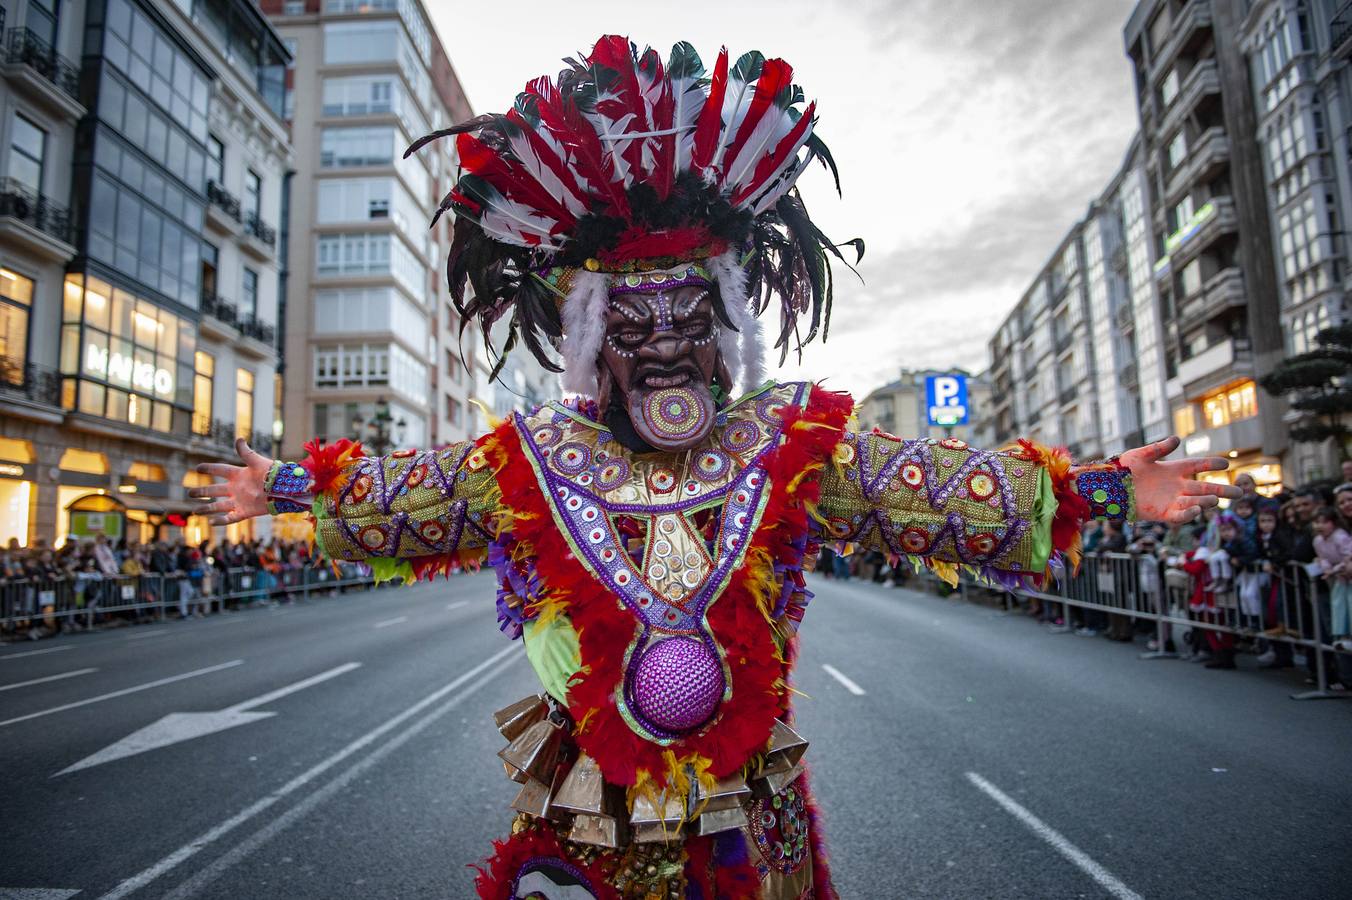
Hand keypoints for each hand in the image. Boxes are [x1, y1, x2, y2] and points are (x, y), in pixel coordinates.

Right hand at [189, 439, 274, 524]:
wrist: (285, 490)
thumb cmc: (272, 474)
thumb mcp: (257, 462)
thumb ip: (246, 453)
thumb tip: (239, 438)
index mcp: (238, 474)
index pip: (220, 470)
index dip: (209, 468)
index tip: (197, 468)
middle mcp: (236, 488)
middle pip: (215, 490)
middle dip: (202, 491)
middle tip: (189, 493)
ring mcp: (240, 501)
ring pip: (219, 505)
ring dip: (207, 508)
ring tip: (194, 510)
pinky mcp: (245, 512)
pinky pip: (231, 518)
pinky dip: (222, 521)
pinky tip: (211, 522)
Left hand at [1115, 436, 1239, 524]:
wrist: (1107, 488)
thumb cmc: (1123, 469)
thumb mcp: (1141, 455)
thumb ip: (1159, 448)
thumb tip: (1178, 439)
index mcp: (1172, 469)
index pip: (1197, 465)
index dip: (1211, 463)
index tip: (1226, 463)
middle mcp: (1176, 485)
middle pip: (1204, 487)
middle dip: (1222, 490)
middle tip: (1240, 493)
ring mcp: (1171, 500)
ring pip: (1195, 501)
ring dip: (1206, 501)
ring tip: (1215, 499)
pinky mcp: (1163, 513)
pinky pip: (1179, 516)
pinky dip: (1188, 513)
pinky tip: (1196, 508)